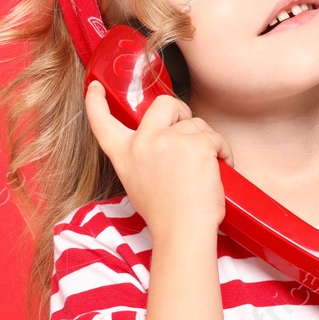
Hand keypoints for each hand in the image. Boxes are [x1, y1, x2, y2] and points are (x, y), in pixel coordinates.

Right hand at [82, 79, 232, 238]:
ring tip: (205, 169)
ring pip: (197, 124)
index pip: (102, 122)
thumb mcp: (138, 182)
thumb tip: (161, 140)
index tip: (95, 87)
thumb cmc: (167, 214)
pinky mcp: (196, 146)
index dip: (96, 101)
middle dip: (183, 112)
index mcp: (125, 154)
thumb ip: (142, 156)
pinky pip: (216, 138)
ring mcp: (169, 141)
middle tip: (191, 134)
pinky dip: (223, 152)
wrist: (183, 232)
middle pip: (165, 103)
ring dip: (207, 142)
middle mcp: (143, 142)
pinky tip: (221, 169)